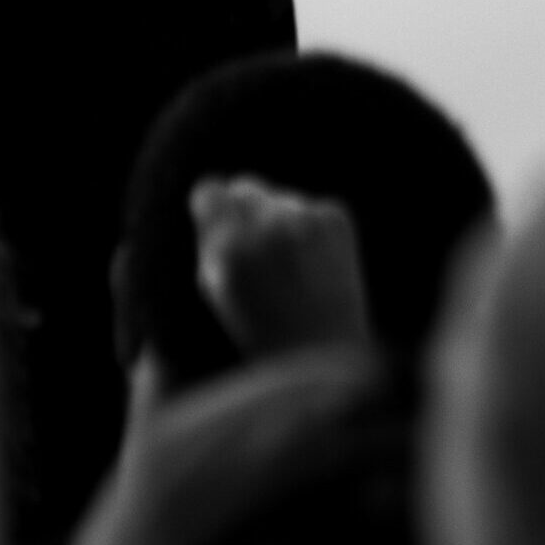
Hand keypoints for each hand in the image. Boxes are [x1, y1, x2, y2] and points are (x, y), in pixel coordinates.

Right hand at [191, 175, 372, 360]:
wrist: (326, 356)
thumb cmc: (259, 328)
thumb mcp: (215, 288)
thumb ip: (208, 237)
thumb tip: (212, 190)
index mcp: (227, 243)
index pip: (209, 190)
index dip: (213, 209)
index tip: (219, 226)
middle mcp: (266, 223)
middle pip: (246, 188)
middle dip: (247, 212)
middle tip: (258, 252)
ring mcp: (305, 218)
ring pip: (282, 201)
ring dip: (282, 222)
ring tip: (292, 270)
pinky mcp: (335, 218)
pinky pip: (314, 209)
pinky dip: (314, 229)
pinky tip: (318, 266)